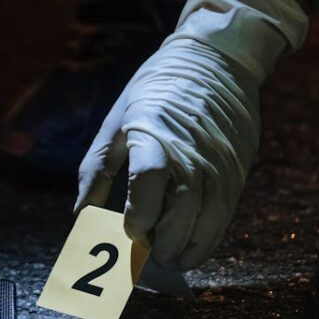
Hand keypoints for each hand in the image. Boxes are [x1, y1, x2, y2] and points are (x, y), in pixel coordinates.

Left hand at [75, 0, 308, 268]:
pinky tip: (190, 250)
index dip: (138, 213)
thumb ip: (96, 170)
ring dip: (184, 247)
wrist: (216, 60)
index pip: (150, 178)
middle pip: (181, 208)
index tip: (127, 232)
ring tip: (165, 258)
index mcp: (154, 130)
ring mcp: (219, 160)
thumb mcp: (116, 120)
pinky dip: (207, 239)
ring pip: (206, 218)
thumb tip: (81, 216)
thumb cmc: (155, 90)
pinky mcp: (237, 169)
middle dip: (160, 241)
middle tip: (143, 254)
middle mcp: (192, 148)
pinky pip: (224, 215)